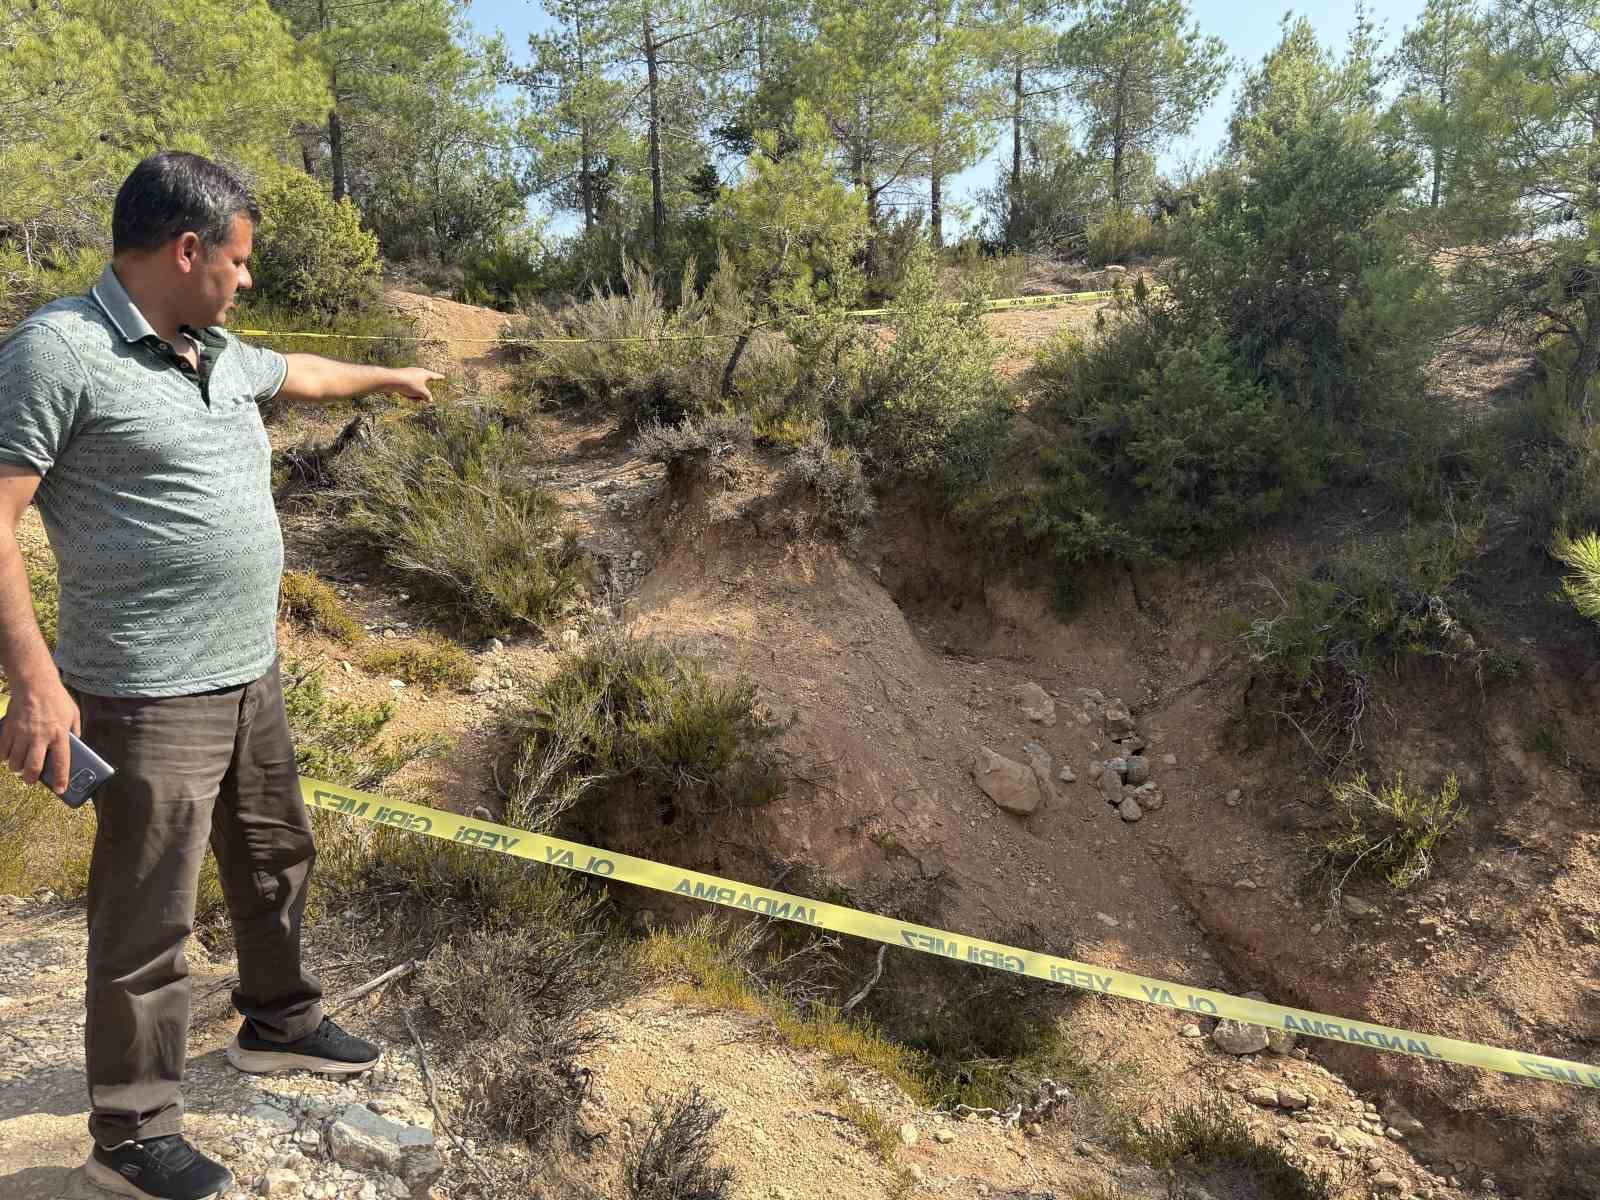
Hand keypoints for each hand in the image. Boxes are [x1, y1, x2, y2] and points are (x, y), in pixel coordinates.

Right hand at [0, 676, 79, 794]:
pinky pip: (2, 750)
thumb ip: (74, 732)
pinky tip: (8, 756)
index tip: (60, 790)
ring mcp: (22, 734)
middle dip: (31, 778)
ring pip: (15, 761)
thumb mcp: (73, 715)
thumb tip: (75, 745)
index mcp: (60, 735)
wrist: (35, 684)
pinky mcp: (9, 729)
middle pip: (33, 767)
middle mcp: (40, 737)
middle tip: (31, 780)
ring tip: (20, 768)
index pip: (61, 762)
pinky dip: (4, 757)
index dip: (60, 779)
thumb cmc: (57, 700)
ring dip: (17, 768)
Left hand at [388, 367, 444, 401]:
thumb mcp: (421, 393)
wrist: (392, 380)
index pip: (435, 376)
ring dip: (415, 395)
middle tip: (419, 398)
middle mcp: (418, 372)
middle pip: (424, 385)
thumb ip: (428, 396)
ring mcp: (410, 374)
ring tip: (410, 397)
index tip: (443, 377)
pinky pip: (409, 388)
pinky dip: (408, 392)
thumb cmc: (409, 384)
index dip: (440, 378)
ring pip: (416, 388)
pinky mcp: (402, 378)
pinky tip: (403, 394)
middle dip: (422, 394)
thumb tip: (430, 399)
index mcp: (425, 373)